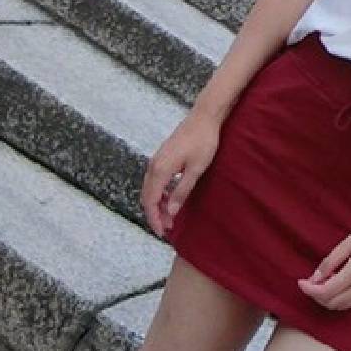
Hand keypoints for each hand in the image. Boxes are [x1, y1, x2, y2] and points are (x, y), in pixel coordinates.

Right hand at [141, 110, 221, 236]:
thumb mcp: (196, 170)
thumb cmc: (203, 142)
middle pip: (147, 196)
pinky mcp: (161, 157)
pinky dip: (159, 193)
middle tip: (167, 229)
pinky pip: (155, 180)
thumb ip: (181, 192)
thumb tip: (170, 212)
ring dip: (157, 204)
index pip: (150, 201)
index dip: (154, 219)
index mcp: (160, 170)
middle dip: (155, 214)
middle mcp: (154, 165)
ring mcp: (156, 160)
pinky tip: (169, 199)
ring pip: (150, 189)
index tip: (161, 232)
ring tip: (170, 217)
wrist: (203, 118)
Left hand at [297, 212, 350, 309]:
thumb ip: (331, 261)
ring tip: (322, 283)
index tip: (301, 282)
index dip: (309, 290)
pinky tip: (338, 283)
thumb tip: (315, 277)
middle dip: (317, 296)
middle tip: (309, 283)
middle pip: (332, 304)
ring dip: (329, 299)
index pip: (325, 292)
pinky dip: (342, 298)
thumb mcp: (349, 241)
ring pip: (344, 306)